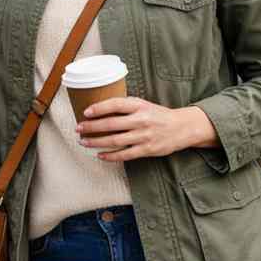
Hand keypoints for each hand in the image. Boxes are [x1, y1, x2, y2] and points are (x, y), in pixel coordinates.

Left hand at [75, 97, 218, 161]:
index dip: (99, 108)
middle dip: (92, 127)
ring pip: (115, 140)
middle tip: (78, 128)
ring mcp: (144, 136)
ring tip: (84, 142)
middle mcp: (141, 120)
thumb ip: (126, 107)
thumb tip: (100, 109)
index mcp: (139, 106)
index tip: (85, 112)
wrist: (182, 127)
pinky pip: (125, 154)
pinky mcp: (147, 149)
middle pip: (111, 124)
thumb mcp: (143, 105)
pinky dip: (110, 156)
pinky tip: (100, 155)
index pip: (115, 104)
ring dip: (96, 142)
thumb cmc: (158, 115)